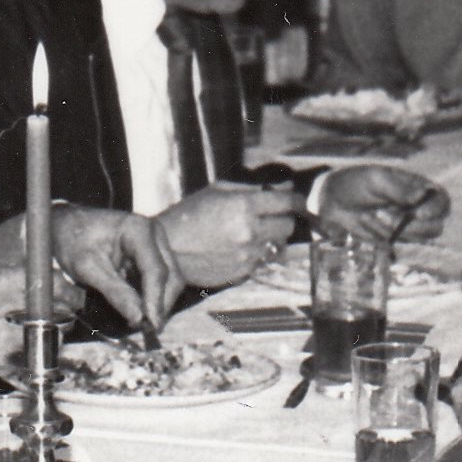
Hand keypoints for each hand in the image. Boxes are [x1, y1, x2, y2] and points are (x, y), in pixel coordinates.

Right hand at [0, 266, 79, 379]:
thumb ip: (6, 279)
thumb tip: (39, 278)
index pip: (49, 281)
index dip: (66, 289)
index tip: (72, 294)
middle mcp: (3, 305)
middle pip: (56, 308)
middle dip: (66, 311)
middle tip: (68, 312)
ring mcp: (5, 335)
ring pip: (50, 334)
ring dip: (55, 334)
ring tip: (46, 333)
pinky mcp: (5, 360)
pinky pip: (34, 356)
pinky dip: (36, 354)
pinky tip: (26, 350)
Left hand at [53, 206, 184, 328]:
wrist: (65, 225)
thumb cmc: (73, 241)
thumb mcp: (87, 268)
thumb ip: (114, 292)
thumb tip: (139, 318)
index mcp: (138, 229)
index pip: (156, 270)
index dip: (156, 300)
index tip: (152, 325)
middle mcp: (154, 234)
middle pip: (170, 276)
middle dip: (160, 304)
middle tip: (145, 330)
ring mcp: (156, 244)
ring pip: (170, 281)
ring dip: (158, 303)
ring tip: (140, 323)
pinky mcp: (152, 255)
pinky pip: (160, 281)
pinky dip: (151, 298)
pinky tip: (138, 311)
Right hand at [158, 183, 298, 287]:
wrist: (165, 249)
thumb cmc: (187, 216)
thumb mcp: (215, 191)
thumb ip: (250, 188)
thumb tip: (280, 187)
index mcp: (243, 206)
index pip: (287, 202)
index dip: (296, 199)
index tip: (296, 200)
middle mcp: (250, 232)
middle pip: (287, 226)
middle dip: (282, 219)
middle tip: (270, 217)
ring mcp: (248, 255)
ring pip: (278, 246)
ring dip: (270, 239)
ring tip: (250, 234)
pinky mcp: (243, 273)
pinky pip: (262, 261)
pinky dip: (256, 254)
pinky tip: (237, 249)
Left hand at [315, 165, 449, 244]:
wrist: (331, 201)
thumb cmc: (355, 183)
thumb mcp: (374, 179)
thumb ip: (398, 188)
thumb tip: (422, 194)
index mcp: (417, 187)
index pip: (441, 200)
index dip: (435, 209)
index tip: (418, 213)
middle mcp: (418, 207)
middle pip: (435, 225)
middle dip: (413, 225)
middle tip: (384, 214)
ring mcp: (408, 224)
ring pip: (420, 236)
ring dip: (397, 229)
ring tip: (374, 215)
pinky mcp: (394, 237)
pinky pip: (399, 242)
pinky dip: (385, 235)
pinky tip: (368, 223)